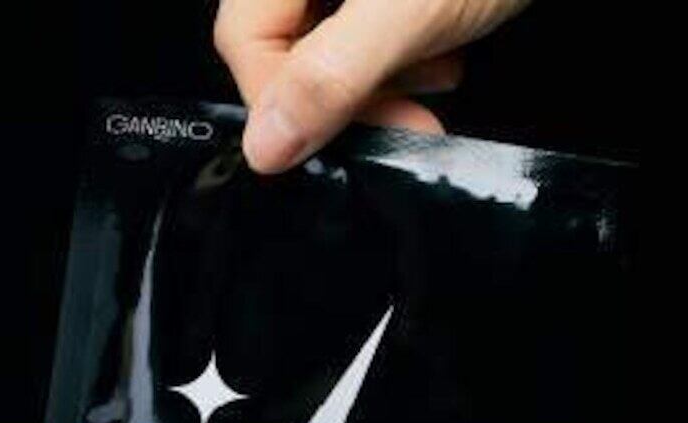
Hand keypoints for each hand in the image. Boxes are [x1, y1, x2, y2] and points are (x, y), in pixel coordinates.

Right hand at [214, 0, 530, 168]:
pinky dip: (401, 53)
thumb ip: (331, 77)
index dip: (282, 102)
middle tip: (402, 125)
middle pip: (284, 41)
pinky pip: (368, 23)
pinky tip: (442, 60)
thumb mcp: (408, 13)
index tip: (332, 143)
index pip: (245, 40)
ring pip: (329, 37)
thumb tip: (264, 144)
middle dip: (342, 97)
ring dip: (377, 82)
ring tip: (433, 90)